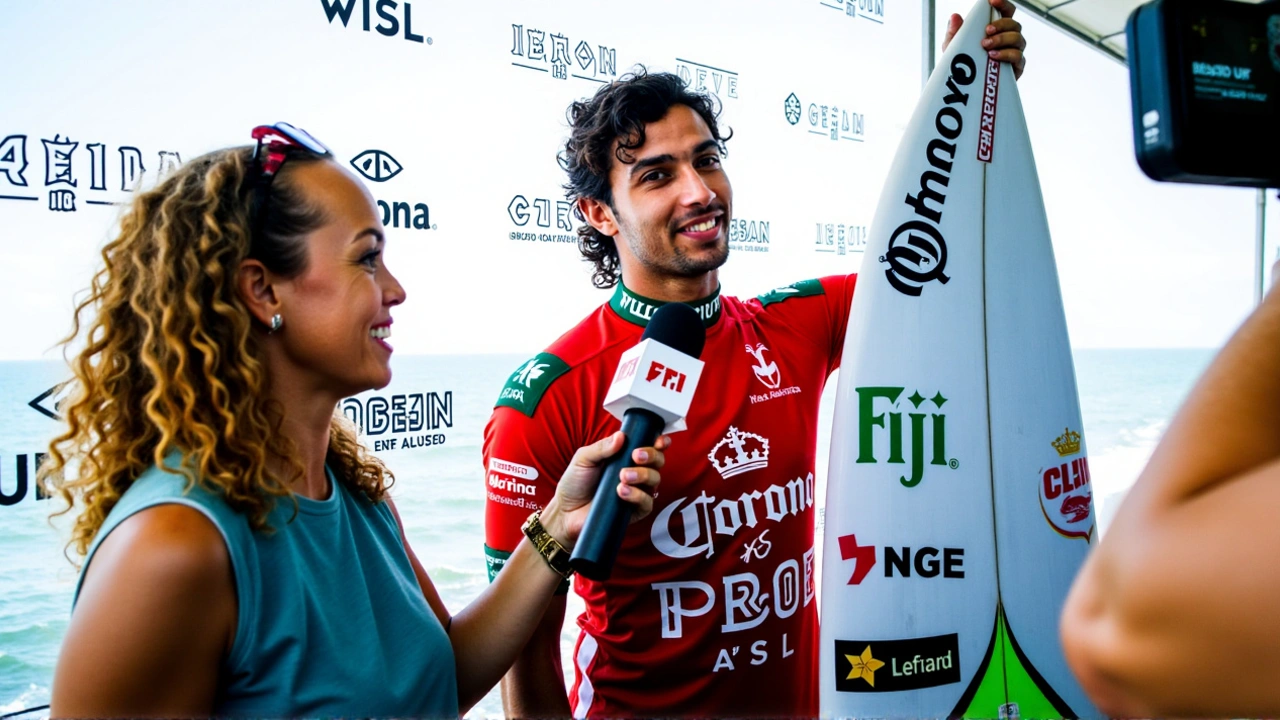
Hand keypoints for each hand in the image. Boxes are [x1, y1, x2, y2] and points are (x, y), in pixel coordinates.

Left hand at [540, 431, 668, 546]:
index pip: (649, 447)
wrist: (566, 511)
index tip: (658, 441)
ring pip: (655, 480)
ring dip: (642, 475)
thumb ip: (602, 447)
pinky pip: (647, 503)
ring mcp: (637, 492)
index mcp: (625, 457)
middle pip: (657, 461)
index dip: (659, 442)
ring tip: (623, 476)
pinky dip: (637, 495)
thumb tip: (621, 436)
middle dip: (651, 456)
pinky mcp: (635, 511)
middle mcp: (635, 473)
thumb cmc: (575, 483)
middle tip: (636, 456)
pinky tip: (622, 491)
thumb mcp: (583, 459)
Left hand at [942, 0, 1025, 79]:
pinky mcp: (1016, 68)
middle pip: (1014, 24)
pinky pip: (1018, 57)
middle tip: (986, 31)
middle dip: (1001, 25)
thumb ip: (954, 32)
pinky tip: (993, 56)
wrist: (966, 88)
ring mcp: (1014, 52)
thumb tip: (955, 16)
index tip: (992, 1)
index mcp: (997, 29)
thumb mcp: (954, 47)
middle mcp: (1009, 38)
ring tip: (986, 46)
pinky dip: (1006, 54)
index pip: (1006, 11)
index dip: (1003, 4)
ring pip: (1018, 39)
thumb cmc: (963, 63)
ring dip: (1002, 39)